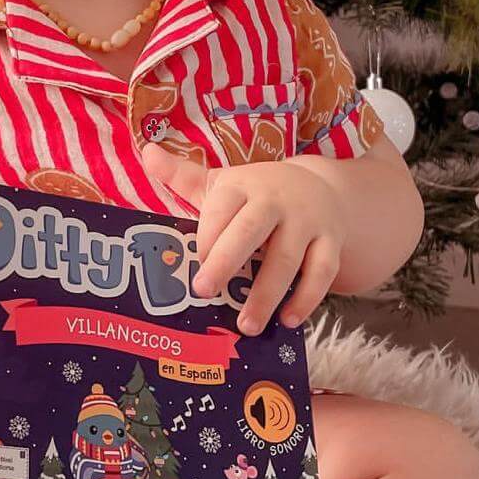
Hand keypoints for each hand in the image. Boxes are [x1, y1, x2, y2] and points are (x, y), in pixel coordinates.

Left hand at [141, 142, 348, 335]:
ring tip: (247, 325)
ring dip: (267, 293)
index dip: (206, 235)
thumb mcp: (223, 183)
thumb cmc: (257, 195)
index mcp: (244, 185)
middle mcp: (276, 200)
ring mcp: (307, 221)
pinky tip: (289, 320)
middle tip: (204, 292)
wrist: (320, 187)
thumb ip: (184, 176)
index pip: (221, 206)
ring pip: (288, 257)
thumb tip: (147, 152)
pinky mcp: (331, 242)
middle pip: (251, 229)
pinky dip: (308, 297)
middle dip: (226, 261)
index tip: (190, 264)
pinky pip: (323, 272)